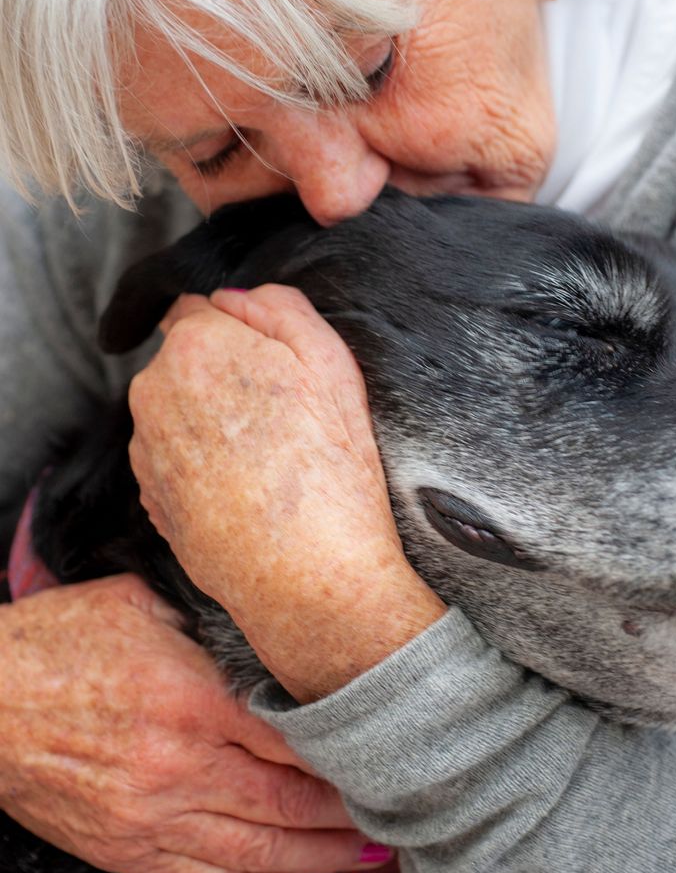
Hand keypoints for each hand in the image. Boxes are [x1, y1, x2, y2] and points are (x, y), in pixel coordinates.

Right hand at [0, 574, 391, 872]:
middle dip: (351, 813)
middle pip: (288, 802)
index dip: (348, 750)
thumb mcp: (141, 603)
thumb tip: (273, 617)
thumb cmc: (60, 642)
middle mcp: (177, 767)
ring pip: (257, 854)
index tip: (393, 749)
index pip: (292, 735)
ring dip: (321, 861)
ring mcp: (152, 819)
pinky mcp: (128, 852)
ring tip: (373, 856)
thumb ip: (211, 618)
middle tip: (403, 811)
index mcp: (188, 699)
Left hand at [128, 285, 445, 701]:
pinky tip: (248, 487)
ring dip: (212, 417)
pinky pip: (176, 455)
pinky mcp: (148, 495)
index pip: (200, 306)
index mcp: (195, 344)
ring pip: (180, 407)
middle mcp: (153, 390)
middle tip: (284, 411)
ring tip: (269, 457)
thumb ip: (279, 305)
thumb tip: (236, 296)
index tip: (277, 364)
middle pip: (187, 357)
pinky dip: (203, 462)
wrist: (307, 576)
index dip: (243, 331)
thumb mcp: (331, 361)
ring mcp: (145, 447)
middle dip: (225, 372)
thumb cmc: (330, 467)